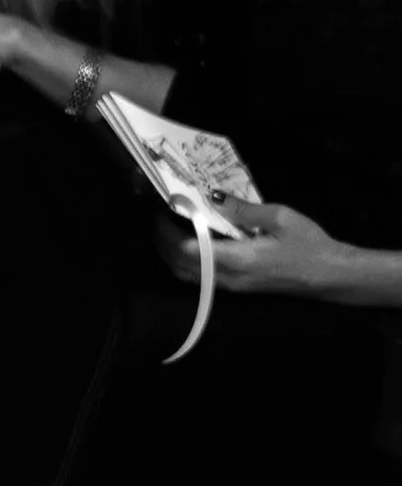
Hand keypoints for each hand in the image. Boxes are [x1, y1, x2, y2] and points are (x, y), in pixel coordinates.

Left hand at [166, 200, 355, 299]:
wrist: (330, 275)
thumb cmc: (308, 245)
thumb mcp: (279, 218)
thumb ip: (242, 209)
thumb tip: (213, 197)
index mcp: (237, 260)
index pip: (187, 250)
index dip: (166, 232)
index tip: (160, 210)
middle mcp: (228, 278)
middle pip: (180, 265)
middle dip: (162, 242)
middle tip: (156, 216)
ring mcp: (232, 286)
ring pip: (188, 275)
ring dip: (170, 254)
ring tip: (167, 228)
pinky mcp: (237, 287)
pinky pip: (201, 278)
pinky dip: (186, 261)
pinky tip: (190, 242)